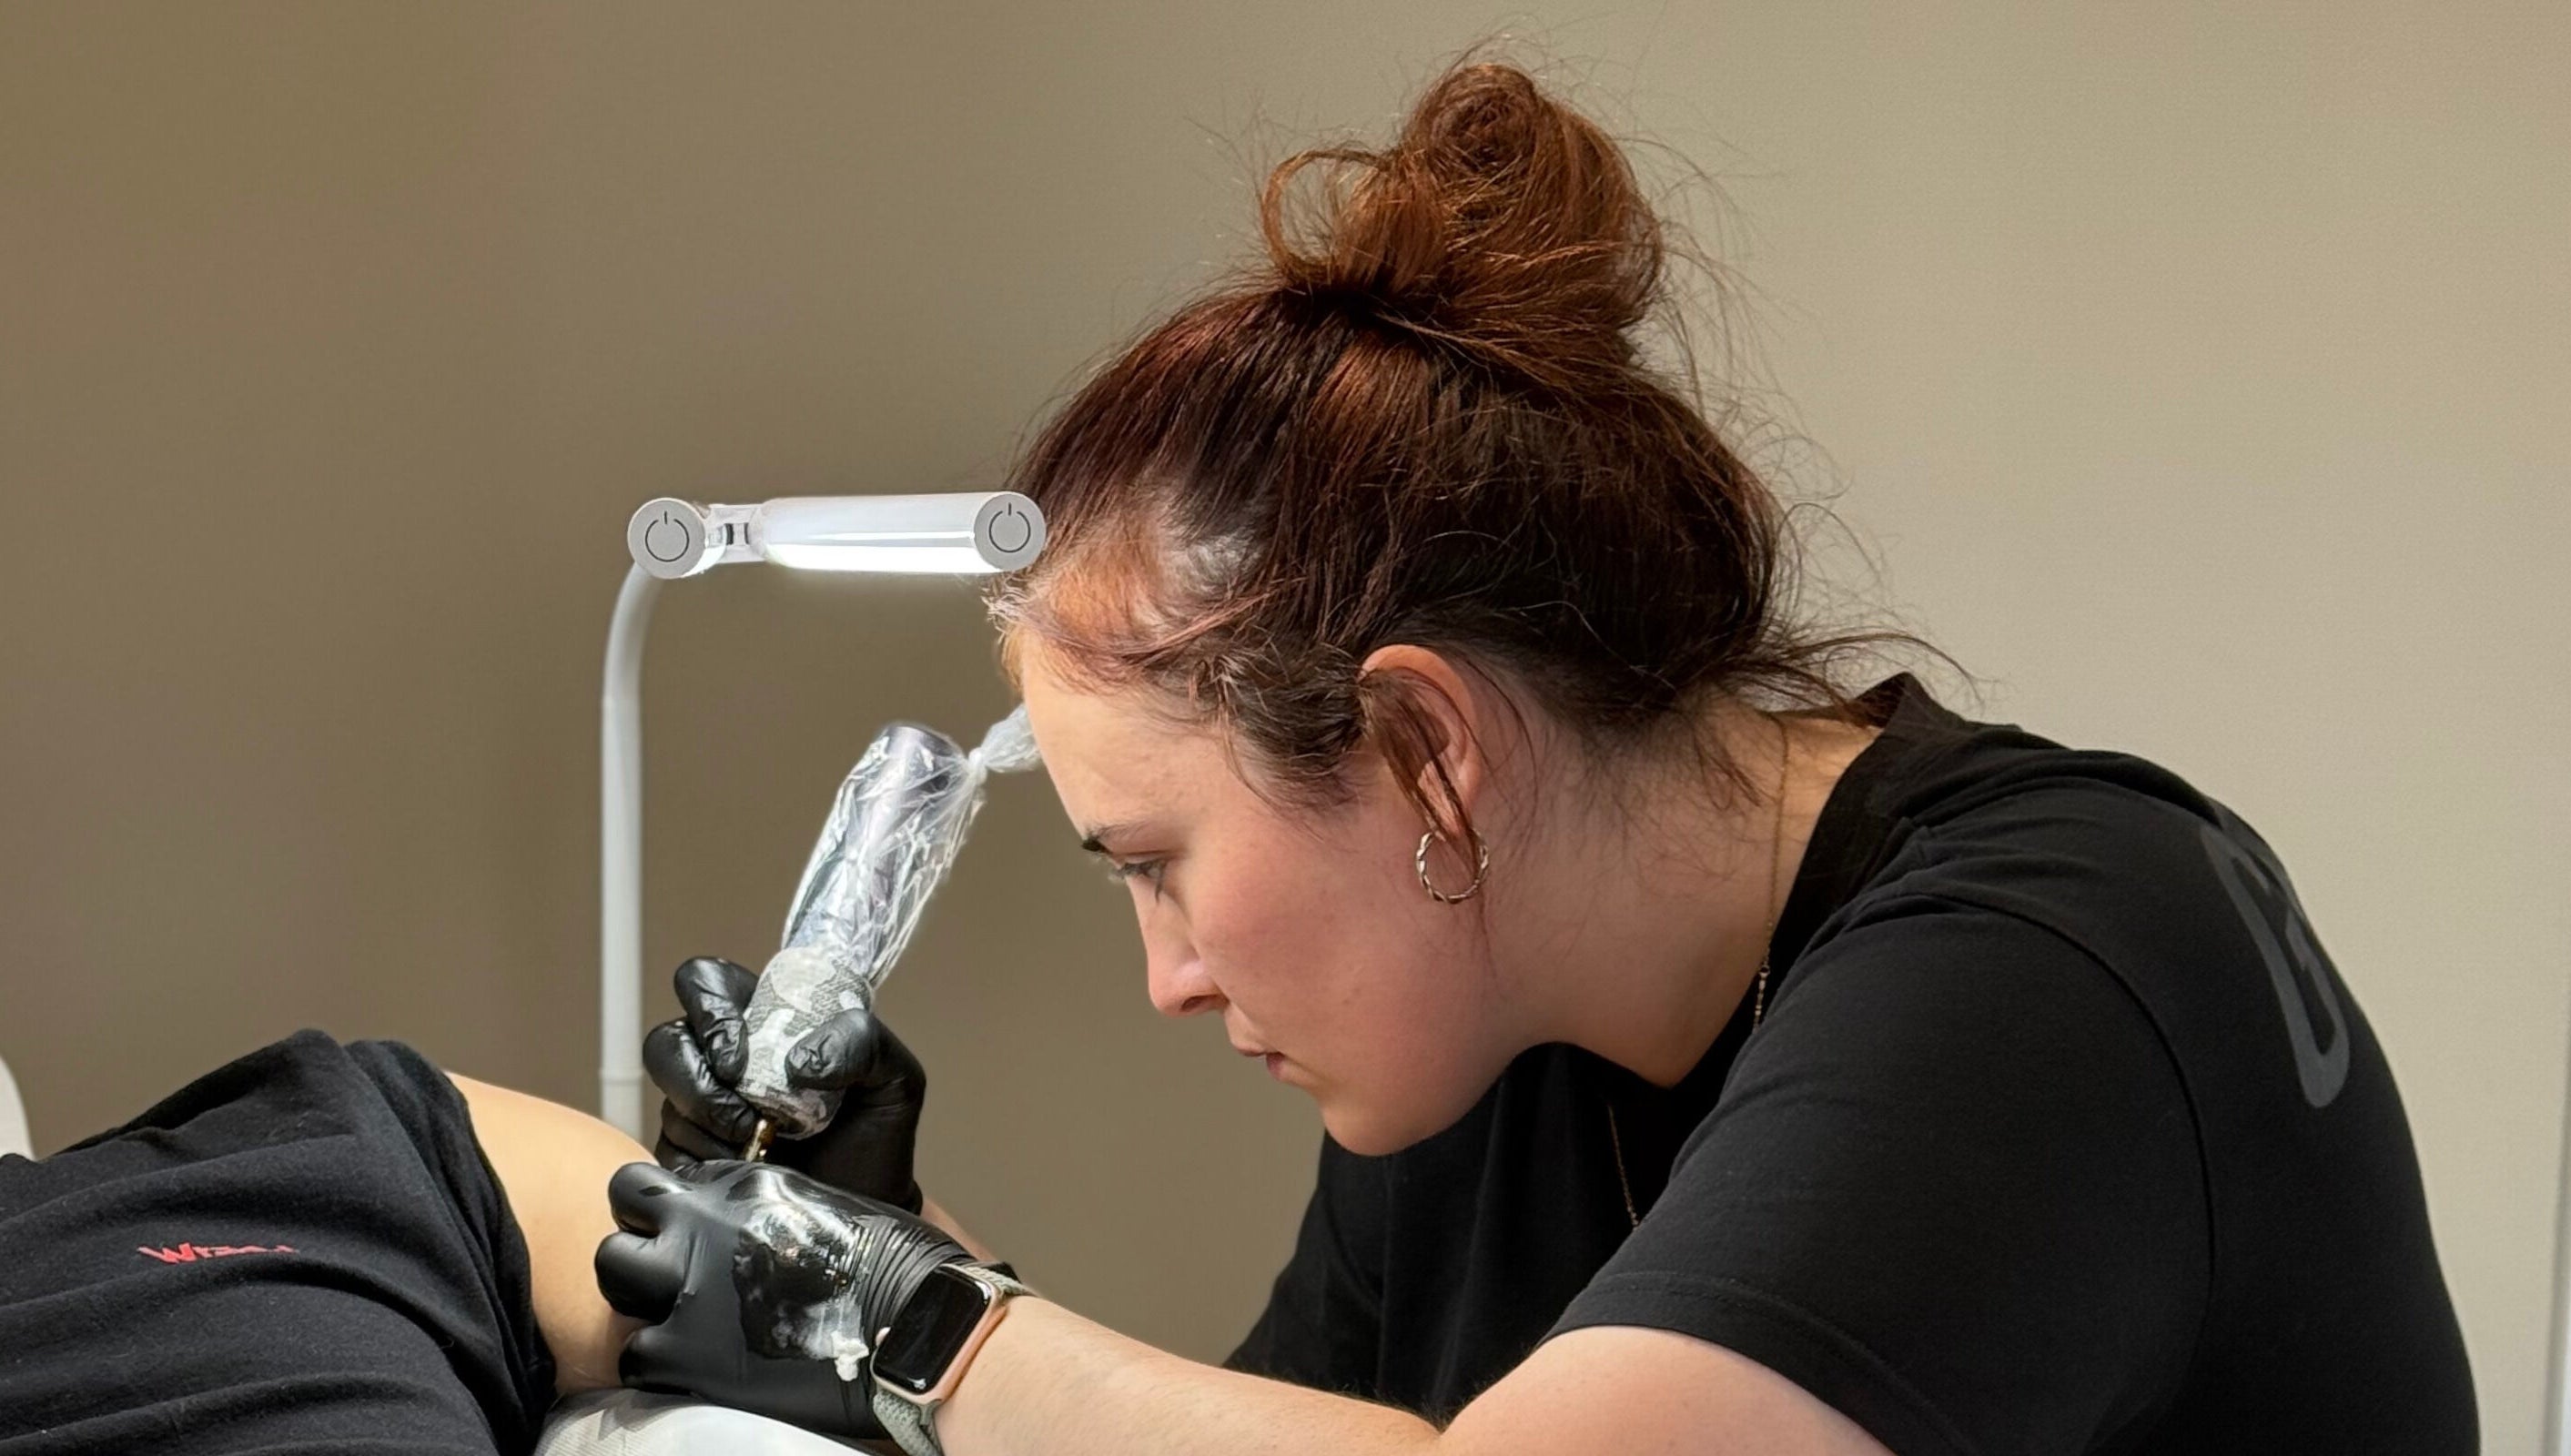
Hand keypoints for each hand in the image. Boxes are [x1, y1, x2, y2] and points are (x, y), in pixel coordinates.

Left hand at [594, 1159, 967, 1438]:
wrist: (914, 1322)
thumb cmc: (891, 1267)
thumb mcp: (821, 1205)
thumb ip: (762, 1214)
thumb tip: (739, 1236)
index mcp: (740, 1184)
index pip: (663, 1182)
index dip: (671, 1211)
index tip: (690, 1238)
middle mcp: (701, 1224)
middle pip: (620, 1217)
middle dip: (638, 1242)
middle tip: (669, 1278)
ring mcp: (687, 1287)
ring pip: (612, 1280)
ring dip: (638, 1300)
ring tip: (677, 1324)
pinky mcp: (683, 1353)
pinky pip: (633, 1357)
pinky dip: (656, 1367)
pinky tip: (694, 1370)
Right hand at [644, 955, 927, 1211]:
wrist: (864, 1205)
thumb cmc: (874, 1134)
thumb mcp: (893, 1077)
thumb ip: (863, 1043)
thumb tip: (800, 1061)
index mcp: (763, 1020)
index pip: (706, 983)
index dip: (708, 1008)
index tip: (738, 1056)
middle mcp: (720, 1060)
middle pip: (666, 1042)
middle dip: (696, 1079)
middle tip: (745, 1114)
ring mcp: (698, 1109)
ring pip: (668, 1102)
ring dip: (709, 1126)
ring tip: (758, 1146)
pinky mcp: (688, 1157)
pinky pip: (669, 1152)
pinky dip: (705, 1162)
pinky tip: (745, 1171)